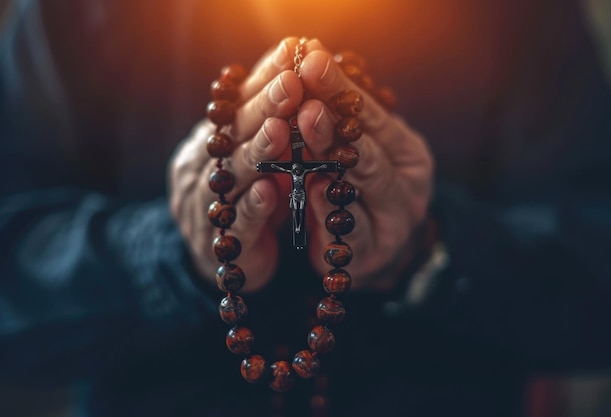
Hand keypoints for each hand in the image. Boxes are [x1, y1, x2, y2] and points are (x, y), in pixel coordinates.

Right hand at [168, 38, 307, 291]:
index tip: (292, 51)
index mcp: (215, 138)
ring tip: (280, 130)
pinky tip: (270, 190)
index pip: (239, 100)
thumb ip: (269, 120)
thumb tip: (294, 70)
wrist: (223, 258)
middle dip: (265, 105)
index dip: (265, 77)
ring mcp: (211, 201)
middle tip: (292, 82)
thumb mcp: (256, 154)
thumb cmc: (247, 195)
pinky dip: (254, 205)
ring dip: (259, 150)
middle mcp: (206, 164)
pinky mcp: (227, 241)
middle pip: (235, 131)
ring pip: (235, 173)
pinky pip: (239, 221)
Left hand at [294, 39, 433, 290]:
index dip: (341, 87)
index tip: (311, 59)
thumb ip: (343, 120)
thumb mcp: (358, 153)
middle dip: (334, 118)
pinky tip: (312, 187)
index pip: (372, 115)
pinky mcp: (371, 252)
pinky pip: (349, 228)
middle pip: (368, 147)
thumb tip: (310, 61)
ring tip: (306, 126)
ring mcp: (394, 220)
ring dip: (332, 154)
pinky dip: (329, 207)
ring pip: (365, 183)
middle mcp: (407, 184)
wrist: (373, 251)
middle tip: (306, 94)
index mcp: (406, 152)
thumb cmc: (361, 192)